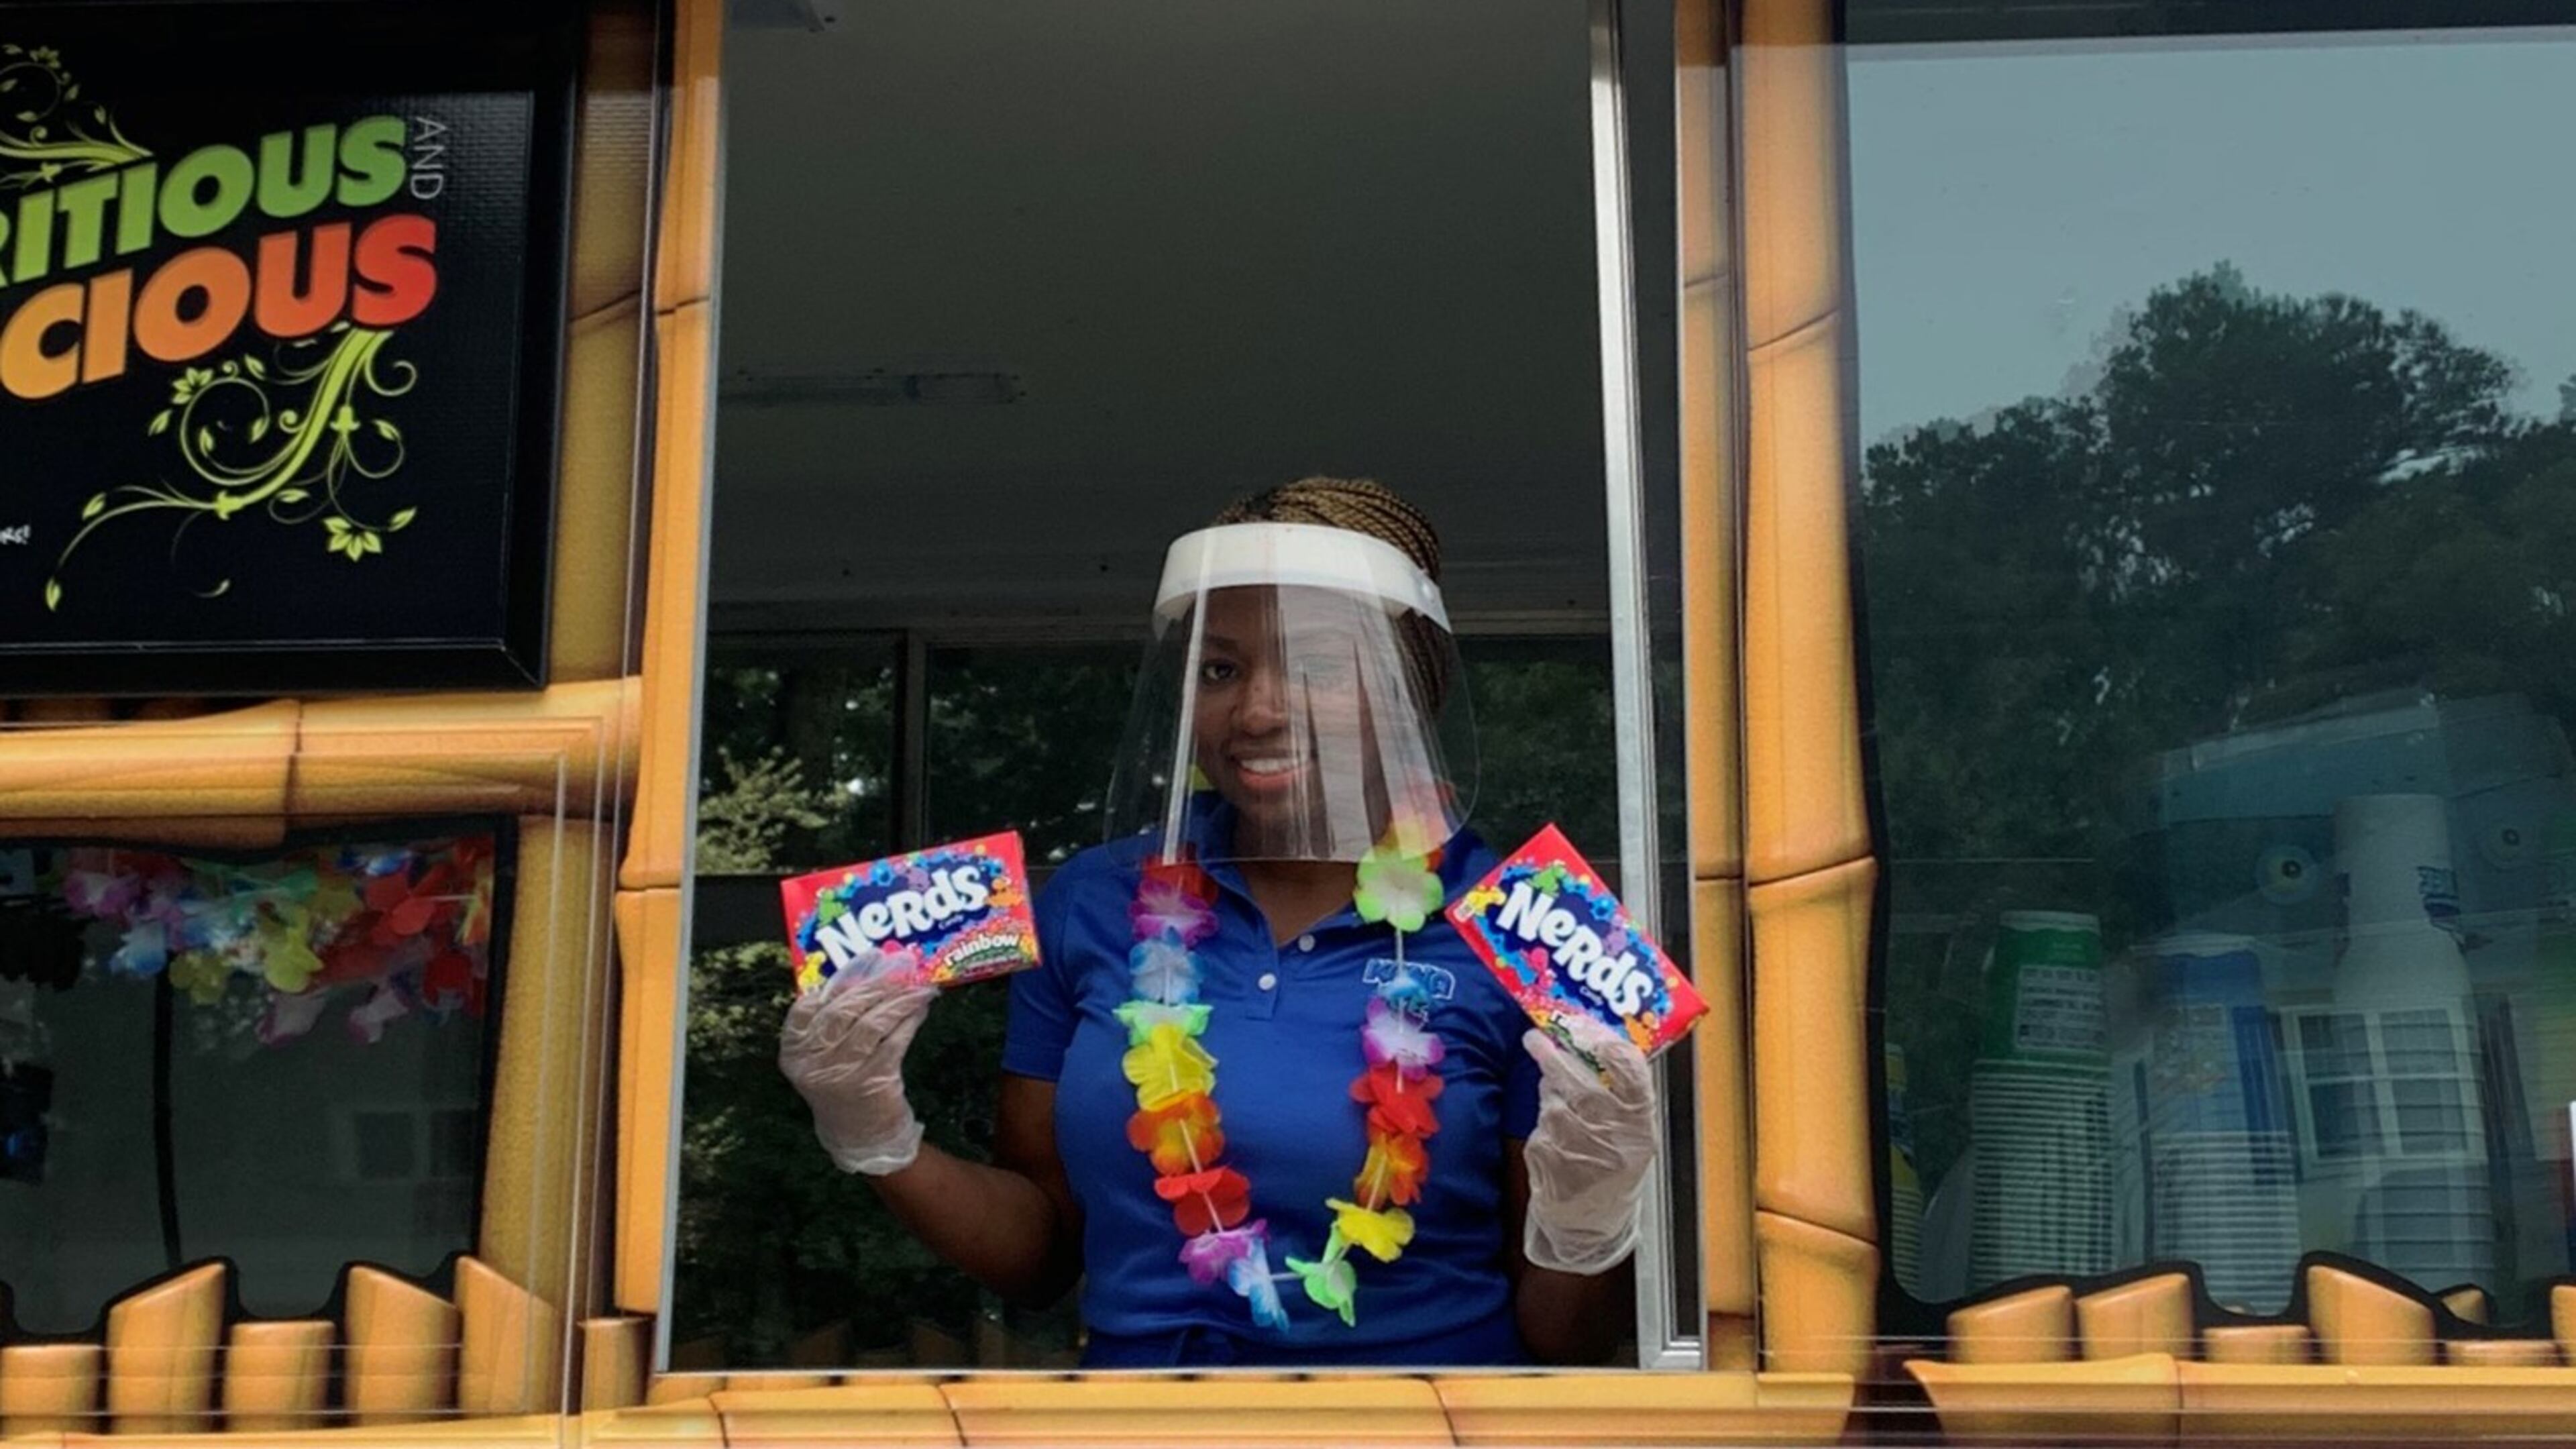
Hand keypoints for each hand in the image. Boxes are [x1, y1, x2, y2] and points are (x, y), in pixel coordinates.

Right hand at [778, 961, 939, 1175]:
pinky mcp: (872, 1083)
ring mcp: (841, 1074)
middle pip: (843, 1010)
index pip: (806, 1006)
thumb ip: (832, 1022)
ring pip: (872, 1023)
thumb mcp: (824, 1056)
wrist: (858, 1136)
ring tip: (918, 987)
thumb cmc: (842, 1084)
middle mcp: (812, 1062)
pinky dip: (909, 1021)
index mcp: (793, 1051)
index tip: (865, 960)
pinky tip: (920, 1010)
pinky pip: (894, 1041)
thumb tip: (865, 972)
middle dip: (875, 984)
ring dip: (899, 1000)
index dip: (838, 979)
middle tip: (900, 967)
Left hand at [1520, 1014, 1659, 1274]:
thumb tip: (1593, 1042)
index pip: (1629, 1071)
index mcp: (1639, 1123)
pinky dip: (1543, 1122)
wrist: (1592, 1224)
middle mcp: (1610, 1136)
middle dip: (1554, 1056)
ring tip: (1558, 1096)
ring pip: (1552, 1101)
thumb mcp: (1634, 1133)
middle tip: (1535, 1038)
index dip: (1606, 1043)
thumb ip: (1623, 1094)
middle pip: (1579, 1082)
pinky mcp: (1547, 1160)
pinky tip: (1555, 1133)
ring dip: (1549, 1091)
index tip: (1585, 1027)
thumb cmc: (1616, 1166)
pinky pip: (1539, 1125)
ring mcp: (1575, 1149)